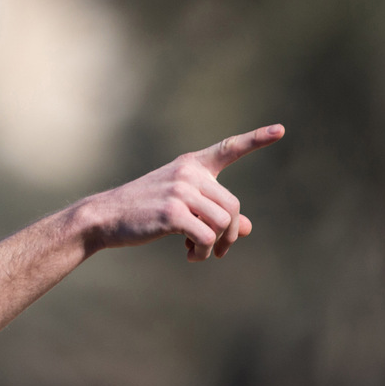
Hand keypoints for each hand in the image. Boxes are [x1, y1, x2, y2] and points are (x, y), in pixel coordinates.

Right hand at [84, 124, 283, 260]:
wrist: (104, 217)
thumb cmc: (141, 212)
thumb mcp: (179, 208)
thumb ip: (213, 214)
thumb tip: (246, 228)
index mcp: (190, 166)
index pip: (228, 149)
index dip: (256, 140)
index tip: (280, 130)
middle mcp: (188, 173)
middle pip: (233, 206)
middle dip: (230, 233)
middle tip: (218, 250)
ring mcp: (180, 191)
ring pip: (223, 222)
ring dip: (216, 245)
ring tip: (197, 253)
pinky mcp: (172, 212)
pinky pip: (206, 237)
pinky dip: (203, 252)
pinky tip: (190, 255)